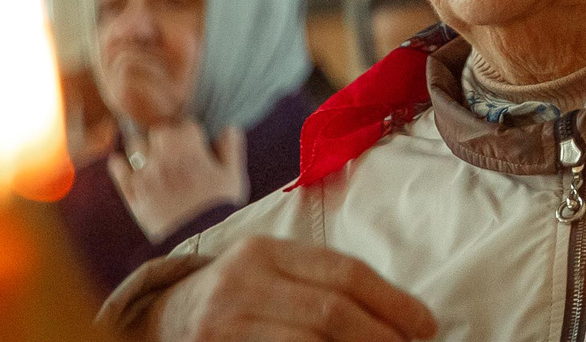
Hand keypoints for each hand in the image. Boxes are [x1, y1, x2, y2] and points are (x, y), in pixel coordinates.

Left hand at [112, 121, 247, 242]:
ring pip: (135, 146)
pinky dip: (118, 164)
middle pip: (158, 130)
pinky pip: (119, 173)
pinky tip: (120, 161)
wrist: (199, 239)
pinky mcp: (133, 196)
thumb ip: (231, 146)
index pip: (184, 125)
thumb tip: (227, 127)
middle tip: (174, 145)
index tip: (194, 137)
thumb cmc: (219, 205)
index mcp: (189, 151)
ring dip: (144, 145)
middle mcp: (163, 159)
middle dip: (167, 134)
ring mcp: (145, 177)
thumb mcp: (234, 174)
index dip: (191, 130)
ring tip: (151, 152)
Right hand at [156, 237, 436, 341]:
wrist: (160, 322)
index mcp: (266, 252)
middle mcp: (241, 283)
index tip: (425, 325)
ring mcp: (223, 325)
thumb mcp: (273, 272)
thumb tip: (401, 314)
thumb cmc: (238, 296)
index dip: (393, 301)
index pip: (345, 272)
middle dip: (381, 335)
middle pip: (331, 311)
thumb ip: (324, 283)